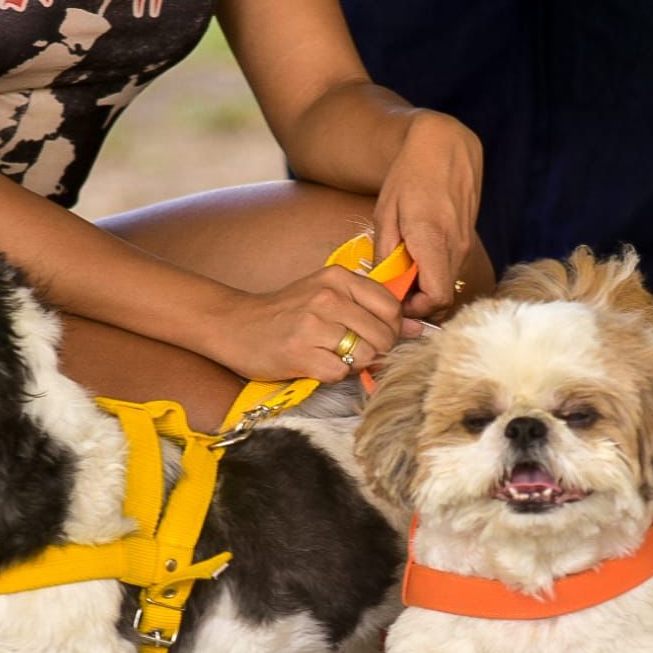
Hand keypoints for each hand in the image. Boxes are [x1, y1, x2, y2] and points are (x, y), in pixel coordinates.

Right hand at [207, 265, 410, 383]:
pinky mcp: (302, 354)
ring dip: (355, 364)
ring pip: (365, 355)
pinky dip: (334, 375)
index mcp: (338, 278)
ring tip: (334, 357)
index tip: (375, 335)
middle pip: (383, 335)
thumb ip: (371, 308)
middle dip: (377, 351)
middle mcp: (328, 297)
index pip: (391, 307)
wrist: (235, 325)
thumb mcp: (328, 296)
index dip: (391, 328)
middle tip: (354, 352)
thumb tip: (417, 329)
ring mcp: (314, 325)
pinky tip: (317, 365)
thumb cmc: (287, 313)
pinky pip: (341, 373)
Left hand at [372, 110, 481, 319]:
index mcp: (432, 239)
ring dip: (426, 284)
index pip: (436, 297)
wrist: (443, 146)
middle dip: (418, 300)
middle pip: (443, 295)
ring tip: (404, 268)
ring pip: (448, 281)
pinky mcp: (467, 238)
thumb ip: (386, 253)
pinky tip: (418, 255)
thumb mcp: (386, 213)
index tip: (396, 299)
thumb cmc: (409, 175)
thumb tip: (384, 285)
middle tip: (395, 287)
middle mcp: (455, 246)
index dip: (416, 308)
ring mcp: (465, 243)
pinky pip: (452, 267)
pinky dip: (435, 270)